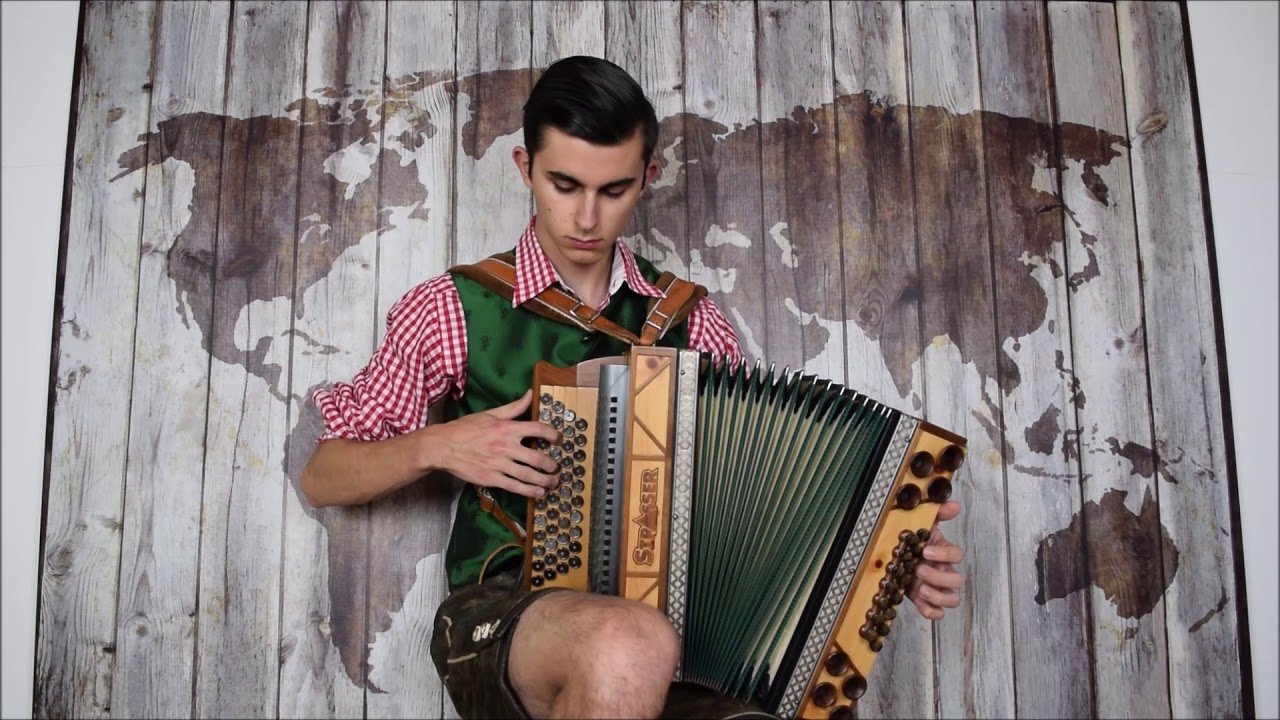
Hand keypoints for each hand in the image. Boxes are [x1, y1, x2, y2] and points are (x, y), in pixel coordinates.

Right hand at [429, 390, 561, 497]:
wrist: (443, 447)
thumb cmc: (465, 428)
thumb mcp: (490, 414)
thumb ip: (513, 407)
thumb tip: (530, 394)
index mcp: (506, 428)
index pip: (537, 428)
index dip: (552, 434)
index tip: (558, 440)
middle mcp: (506, 446)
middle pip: (537, 457)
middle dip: (551, 465)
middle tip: (557, 468)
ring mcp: (499, 464)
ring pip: (529, 475)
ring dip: (545, 480)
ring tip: (553, 482)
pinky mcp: (491, 478)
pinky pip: (515, 486)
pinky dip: (530, 491)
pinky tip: (539, 492)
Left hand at [908, 500, 963, 620]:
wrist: (891, 558)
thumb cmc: (909, 541)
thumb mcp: (919, 525)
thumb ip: (936, 513)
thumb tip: (955, 504)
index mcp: (942, 553)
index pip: (956, 555)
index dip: (944, 554)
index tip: (925, 550)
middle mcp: (943, 572)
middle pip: (956, 580)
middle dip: (938, 577)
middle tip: (919, 569)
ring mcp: (936, 589)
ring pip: (952, 599)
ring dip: (938, 596)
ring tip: (920, 588)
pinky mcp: (925, 602)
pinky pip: (937, 613)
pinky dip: (931, 611)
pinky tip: (920, 602)